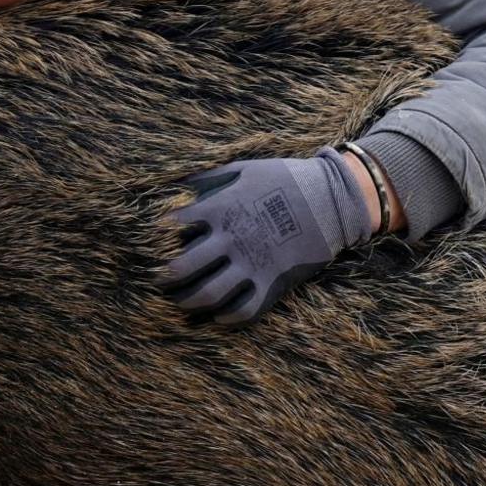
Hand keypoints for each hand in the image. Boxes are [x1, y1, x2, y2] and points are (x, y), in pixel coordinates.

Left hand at [161, 148, 373, 325]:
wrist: (331, 199)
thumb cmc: (286, 179)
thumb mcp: (245, 168)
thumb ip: (211, 178)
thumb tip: (181, 184)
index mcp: (221, 208)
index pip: (175, 227)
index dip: (159, 235)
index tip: (153, 240)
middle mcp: (231, 239)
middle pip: (183, 268)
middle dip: (164, 277)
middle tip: (158, 279)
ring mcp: (251, 264)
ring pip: (208, 294)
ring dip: (187, 301)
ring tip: (179, 301)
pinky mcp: (272, 283)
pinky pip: (243, 310)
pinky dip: (226, 317)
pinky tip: (217, 315)